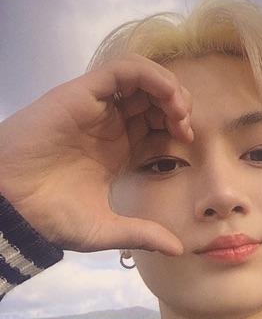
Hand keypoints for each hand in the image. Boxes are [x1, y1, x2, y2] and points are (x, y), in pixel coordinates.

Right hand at [0, 55, 192, 253]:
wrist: (10, 203)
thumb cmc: (48, 215)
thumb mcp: (105, 229)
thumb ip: (142, 235)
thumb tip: (178, 249)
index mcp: (116, 148)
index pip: (157, 123)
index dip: (178, 127)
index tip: (188, 145)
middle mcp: (109, 123)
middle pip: (155, 96)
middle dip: (179, 105)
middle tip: (186, 128)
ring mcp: (96, 106)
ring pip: (143, 77)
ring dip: (169, 87)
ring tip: (179, 112)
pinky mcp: (83, 93)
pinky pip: (123, 69)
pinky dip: (151, 75)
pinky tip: (166, 97)